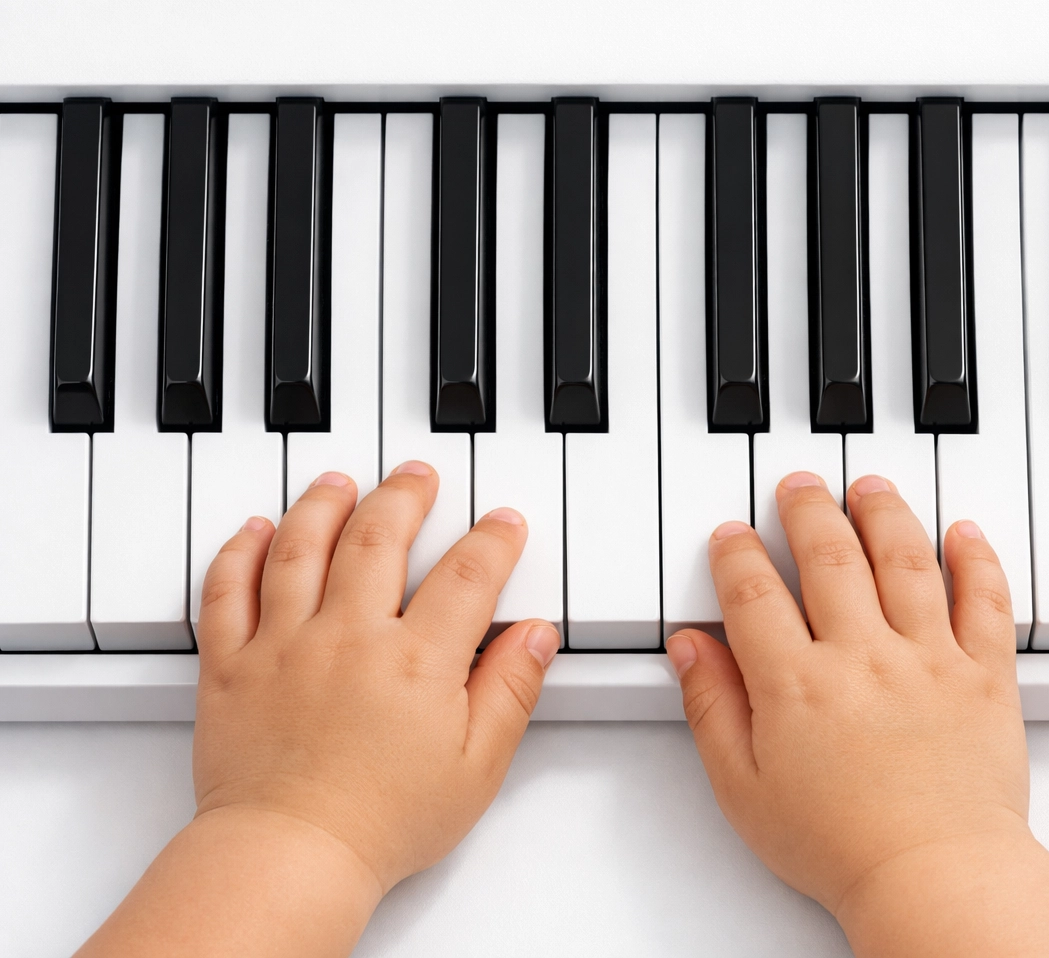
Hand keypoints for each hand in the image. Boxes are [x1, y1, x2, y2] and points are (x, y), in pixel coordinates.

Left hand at [192, 461, 558, 887]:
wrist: (292, 855)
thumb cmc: (382, 821)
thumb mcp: (477, 765)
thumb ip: (509, 689)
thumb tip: (535, 636)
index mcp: (416, 660)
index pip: (466, 575)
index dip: (492, 540)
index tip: (502, 523)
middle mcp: (349, 637)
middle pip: (379, 537)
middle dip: (405, 496)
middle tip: (418, 477)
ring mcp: (284, 644)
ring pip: (301, 547)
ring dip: (324, 504)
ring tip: (341, 482)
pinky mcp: (230, 665)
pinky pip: (228, 590)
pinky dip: (241, 551)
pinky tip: (256, 530)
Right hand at [666, 472, 1048, 957]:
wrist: (933, 876)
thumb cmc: (841, 846)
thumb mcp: (744, 788)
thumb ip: (713, 708)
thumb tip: (691, 648)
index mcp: (797, 683)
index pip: (755, 593)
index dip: (738, 554)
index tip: (733, 535)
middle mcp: (863, 656)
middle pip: (829, 555)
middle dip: (807, 510)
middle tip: (798, 485)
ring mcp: (928, 658)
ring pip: (904, 559)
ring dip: (883, 513)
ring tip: (869, 486)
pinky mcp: (984, 674)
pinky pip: (985, 599)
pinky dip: (976, 559)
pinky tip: (963, 532)